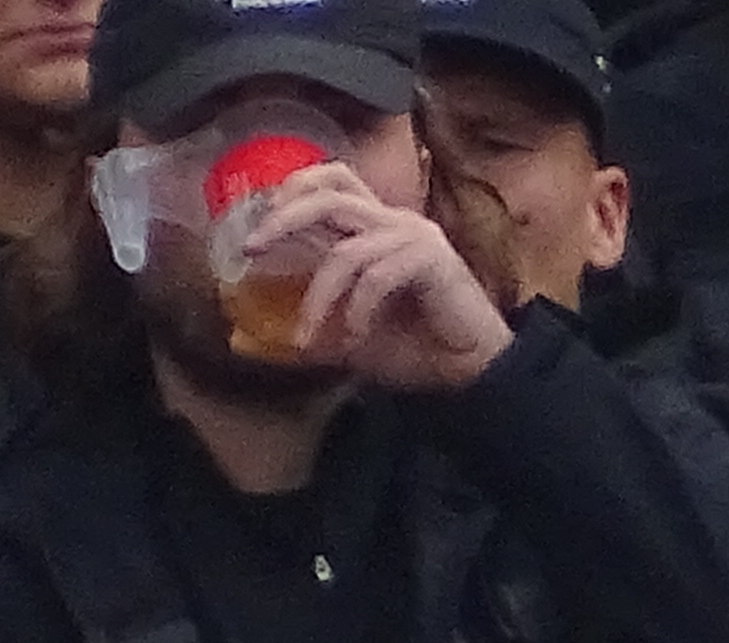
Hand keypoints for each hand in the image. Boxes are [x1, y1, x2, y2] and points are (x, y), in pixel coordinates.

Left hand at [246, 164, 515, 392]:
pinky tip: (356, 338)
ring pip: (346, 248)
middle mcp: (394, 222)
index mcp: (377, 227)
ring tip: (308, 334)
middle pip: (329, 192)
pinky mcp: (431, 259)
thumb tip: (254, 335)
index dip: (289, 192)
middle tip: (253, 247)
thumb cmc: (419, 351)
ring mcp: (414, 237)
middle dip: (283, 216)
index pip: (330, 183)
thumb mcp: (349, 332)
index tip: (256, 228)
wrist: (475, 373)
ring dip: (318, 295)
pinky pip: (375, 277)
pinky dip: (357, 311)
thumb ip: (314, 320)